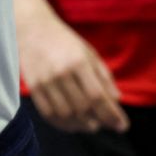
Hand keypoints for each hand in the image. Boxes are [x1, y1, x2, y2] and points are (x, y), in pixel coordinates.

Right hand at [18, 16, 128, 133]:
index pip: (97, 96)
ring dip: (81, 125)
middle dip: (99, 121)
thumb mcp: (89, 53)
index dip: (111, 114)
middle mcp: (62, 73)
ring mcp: (45, 81)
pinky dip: (62, 124)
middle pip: (82, 107)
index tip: (122, 126)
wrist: (32, 30)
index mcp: (79, 62)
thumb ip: (104, 76)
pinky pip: (48, 114)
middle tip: (107, 125)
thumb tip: (117, 100)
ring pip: (66, 114)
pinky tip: (72, 125)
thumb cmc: (65, 42)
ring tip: (91, 125)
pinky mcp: (33, 88)